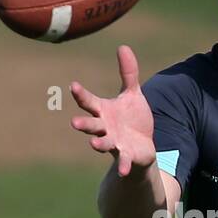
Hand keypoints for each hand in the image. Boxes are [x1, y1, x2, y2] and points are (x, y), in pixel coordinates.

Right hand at [69, 45, 156, 176]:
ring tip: (93, 144)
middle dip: (84, 124)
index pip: (89, 102)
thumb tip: (123, 46)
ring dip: (98, 144)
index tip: (73, 85)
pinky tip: (122, 170)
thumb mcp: (133, 93)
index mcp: (103, 111)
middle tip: (74, 122)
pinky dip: (122, 165)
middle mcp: (105, 128)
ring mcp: (114, 143)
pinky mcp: (126, 155)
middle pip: (91, 125)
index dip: (81, 94)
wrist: (143, 145)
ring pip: (103, 143)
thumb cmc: (133, 118)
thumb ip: (128, 73)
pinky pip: (123, 160)